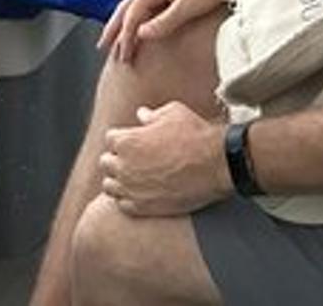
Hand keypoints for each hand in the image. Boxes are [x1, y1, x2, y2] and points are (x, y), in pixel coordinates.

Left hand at [99, 103, 229, 216]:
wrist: (216, 165)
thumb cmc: (195, 134)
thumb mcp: (173, 113)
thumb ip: (152, 115)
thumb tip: (141, 115)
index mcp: (127, 140)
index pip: (111, 138)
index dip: (124, 137)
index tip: (137, 140)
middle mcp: (123, 166)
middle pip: (105, 162)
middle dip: (118, 158)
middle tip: (135, 158)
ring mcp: (131, 189)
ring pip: (109, 186)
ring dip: (119, 180)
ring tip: (134, 178)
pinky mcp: (143, 208)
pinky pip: (122, 205)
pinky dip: (128, 199)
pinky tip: (142, 193)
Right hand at [100, 0, 243, 64]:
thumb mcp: (189, 4)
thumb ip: (165, 21)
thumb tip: (141, 34)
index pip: (131, 15)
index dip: (124, 37)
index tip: (122, 57)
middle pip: (126, 7)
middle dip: (114, 28)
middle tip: (103, 47)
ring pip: (134, 5)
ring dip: (122, 22)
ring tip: (115, 37)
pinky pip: (146, 5)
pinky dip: (137, 17)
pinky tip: (140, 25)